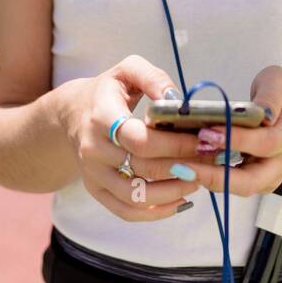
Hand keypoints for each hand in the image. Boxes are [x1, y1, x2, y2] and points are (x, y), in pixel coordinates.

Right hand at [59, 54, 202, 221]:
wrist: (72, 113)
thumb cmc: (108, 90)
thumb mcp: (127, 70)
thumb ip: (154, 78)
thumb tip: (178, 102)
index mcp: (101, 115)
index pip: (139, 139)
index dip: (174, 144)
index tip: (203, 140)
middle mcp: (93, 148)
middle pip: (142, 168)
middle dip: (182, 166)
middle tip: (210, 160)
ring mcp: (92, 173)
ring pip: (136, 196)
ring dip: (173, 192)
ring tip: (197, 179)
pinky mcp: (96, 190)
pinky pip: (126, 212)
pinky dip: (157, 212)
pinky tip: (180, 200)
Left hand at [182, 66, 281, 196]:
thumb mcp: (277, 84)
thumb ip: (269, 98)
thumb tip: (260, 113)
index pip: (265, 144)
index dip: (238, 140)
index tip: (209, 132)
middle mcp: (280, 162)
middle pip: (251, 181)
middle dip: (217, 176)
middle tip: (186, 166)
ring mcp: (269, 175)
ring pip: (240, 188)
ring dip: (210, 180)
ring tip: (182, 168)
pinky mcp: (256, 179)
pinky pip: (233, 185)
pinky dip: (212, 179)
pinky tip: (190, 168)